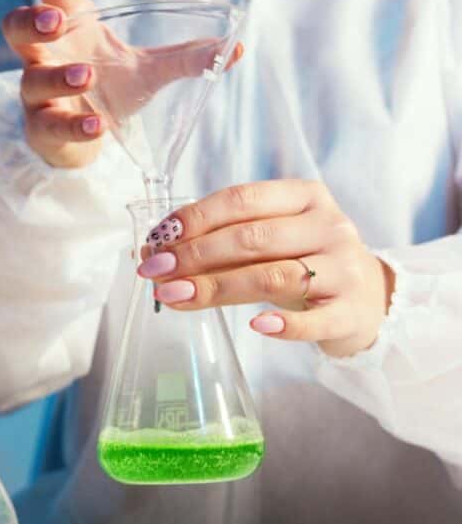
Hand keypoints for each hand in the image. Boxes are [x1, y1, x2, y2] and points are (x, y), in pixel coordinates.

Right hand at [1, 0, 242, 168]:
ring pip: (32, 79)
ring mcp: (39, 94)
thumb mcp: (149, 72)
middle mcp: (46, 56)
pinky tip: (98, 126)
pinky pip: (51, 125)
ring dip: (59, 76)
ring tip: (88, 76)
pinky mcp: (42, 129)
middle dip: (31, 21)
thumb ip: (187, 59)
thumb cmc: (109, 92)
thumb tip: (237, 48)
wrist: (84, 142)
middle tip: (55, 20)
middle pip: (16, 29)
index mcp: (72, 30)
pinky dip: (75, 126)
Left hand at [136, 180, 395, 357]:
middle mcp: (328, 226)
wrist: (368, 299)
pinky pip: (313, 320)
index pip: (240, 200)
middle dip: (194, 255)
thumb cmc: (303, 262)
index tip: (156, 242)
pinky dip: (283, 324)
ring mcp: (343, 269)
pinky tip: (254, 327)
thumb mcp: (270, 241)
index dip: (193, 219)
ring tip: (175, 297)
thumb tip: (154, 254)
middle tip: (154, 273)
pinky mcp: (350, 311)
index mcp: (304, 197)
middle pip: (250, 238)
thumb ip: (220, 242)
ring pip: (272, 275)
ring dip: (216, 287)